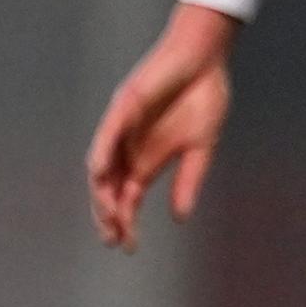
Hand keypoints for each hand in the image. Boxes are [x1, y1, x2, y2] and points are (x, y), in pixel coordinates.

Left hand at [87, 1, 240, 249]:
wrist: (206, 59)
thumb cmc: (204, 98)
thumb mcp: (201, 148)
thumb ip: (189, 180)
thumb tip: (180, 218)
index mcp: (148, 160)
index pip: (128, 198)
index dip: (126, 223)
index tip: (128, 247)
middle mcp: (130, 148)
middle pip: (108, 188)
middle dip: (108, 215)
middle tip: (112, 239)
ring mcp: (124, 128)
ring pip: (103, 165)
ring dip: (102, 191)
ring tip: (108, 216)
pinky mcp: (125, 105)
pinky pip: (108, 132)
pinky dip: (102, 152)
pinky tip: (100, 171)